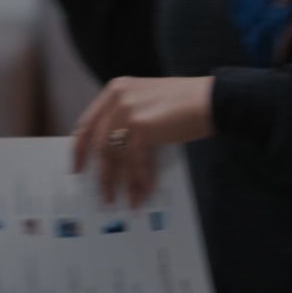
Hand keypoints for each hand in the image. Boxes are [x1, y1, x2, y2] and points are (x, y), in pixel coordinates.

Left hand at [68, 77, 215, 203]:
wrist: (214, 98)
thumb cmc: (186, 103)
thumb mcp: (147, 102)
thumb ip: (126, 119)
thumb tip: (114, 156)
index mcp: (115, 91)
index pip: (87, 124)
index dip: (80, 151)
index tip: (78, 170)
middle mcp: (118, 98)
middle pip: (100, 144)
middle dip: (102, 174)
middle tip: (104, 195)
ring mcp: (129, 110)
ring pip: (116, 155)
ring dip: (121, 183)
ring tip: (127, 201)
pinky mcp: (144, 125)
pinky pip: (137, 160)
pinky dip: (142, 179)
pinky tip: (146, 191)